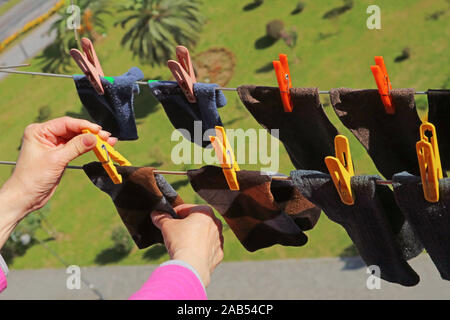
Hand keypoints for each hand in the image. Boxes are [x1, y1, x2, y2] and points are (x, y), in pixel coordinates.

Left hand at [0, 116, 116, 221]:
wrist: (26, 197)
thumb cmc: (33, 178)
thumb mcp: (56, 160)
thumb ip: (76, 147)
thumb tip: (94, 138)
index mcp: (39, 131)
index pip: (66, 123)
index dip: (84, 126)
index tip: (98, 130)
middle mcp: (46, 135)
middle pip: (73, 129)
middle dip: (91, 133)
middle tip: (107, 136)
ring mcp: (54, 144)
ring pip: (77, 138)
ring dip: (92, 140)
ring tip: (108, 141)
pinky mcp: (60, 154)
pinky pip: (77, 147)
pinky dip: (88, 148)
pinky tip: (100, 147)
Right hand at [151, 204, 223, 286]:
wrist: (192, 267)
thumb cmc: (181, 242)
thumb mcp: (167, 226)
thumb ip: (161, 217)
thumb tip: (156, 213)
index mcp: (205, 211)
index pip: (185, 209)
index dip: (174, 214)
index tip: (167, 220)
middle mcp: (216, 223)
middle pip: (196, 221)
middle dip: (186, 225)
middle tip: (174, 233)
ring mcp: (219, 239)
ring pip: (204, 235)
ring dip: (194, 237)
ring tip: (182, 244)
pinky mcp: (219, 254)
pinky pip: (208, 249)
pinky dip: (200, 250)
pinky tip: (191, 254)